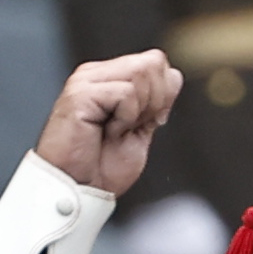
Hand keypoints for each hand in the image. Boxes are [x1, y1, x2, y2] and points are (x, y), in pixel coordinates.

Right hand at [35, 52, 184, 198]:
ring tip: (116, 130)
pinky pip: (126, 93)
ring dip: (138, 111)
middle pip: (153, 62)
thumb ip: (155, 102)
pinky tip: (106, 132)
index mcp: (108, 79)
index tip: (143, 123)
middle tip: (130, 127)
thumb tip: (174, 76)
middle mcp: (96, 75)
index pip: (155, 62)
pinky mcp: (80, 93)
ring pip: (141, 73)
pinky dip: (125, 118)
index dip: (162, 94)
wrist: (78, 191)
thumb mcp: (140, 130)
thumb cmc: (100, 169)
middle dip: (154, 101)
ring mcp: (86, 82)